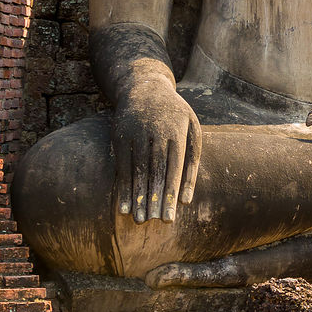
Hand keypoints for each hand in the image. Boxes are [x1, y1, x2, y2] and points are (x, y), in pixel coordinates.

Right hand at [111, 76, 200, 222]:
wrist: (145, 88)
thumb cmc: (175, 117)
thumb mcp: (191, 131)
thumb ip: (192, 164)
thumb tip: (188, 200)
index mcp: (176, 131)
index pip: (174, 169)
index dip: (171, 194)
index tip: (170, 218)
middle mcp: (155, 132)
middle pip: (155, 172)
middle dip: (155, 199)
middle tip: (156, 224)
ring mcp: (135, 133)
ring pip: (137, 171)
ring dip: (137, 197)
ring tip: (139, 220)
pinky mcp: (119, 136)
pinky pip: (121, 167)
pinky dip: (122, 188)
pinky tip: (123, 207)